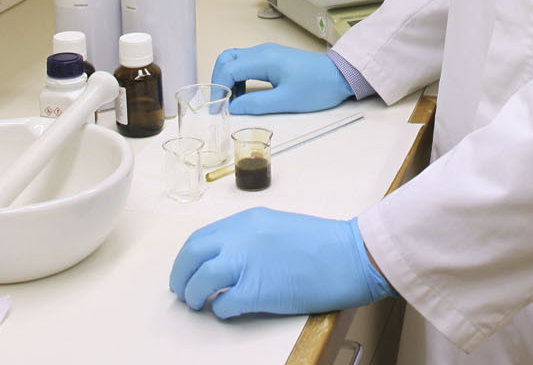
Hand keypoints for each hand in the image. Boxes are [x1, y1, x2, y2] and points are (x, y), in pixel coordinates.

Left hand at [170, 209, 393, 317]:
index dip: (187, 259)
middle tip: (182, 291)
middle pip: (192, 257)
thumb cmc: (323, 244)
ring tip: (200, 304)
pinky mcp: (258, 290)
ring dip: (195, 296)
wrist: (351, 255)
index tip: (187, 271)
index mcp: (247, 221)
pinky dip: (220, 311)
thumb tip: (226, 261)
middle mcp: (242, 238)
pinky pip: (224, 305)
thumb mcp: (277, 227)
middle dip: (181, 276)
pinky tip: (228, 311)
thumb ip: (249, 239)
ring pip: (200, 281)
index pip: (200, 239)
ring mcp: (248, 263)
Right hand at [211, 42, 352, 114]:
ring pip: (235, 59)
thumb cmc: (317, 87)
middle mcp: (263, 51)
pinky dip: (238, 76)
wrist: (339, 76)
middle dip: (218, 79)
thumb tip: (232, 108)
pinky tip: (244, 94)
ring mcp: (267, 52)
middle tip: (219, 102)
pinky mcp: (272, 58)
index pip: (228, 68)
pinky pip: (246, 63)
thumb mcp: (286, 101)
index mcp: (265, 59)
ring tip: (232, 100)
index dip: (218, 87)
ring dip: (228, 78)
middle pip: (227, 58)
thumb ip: (256, 104)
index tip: (217, 107)